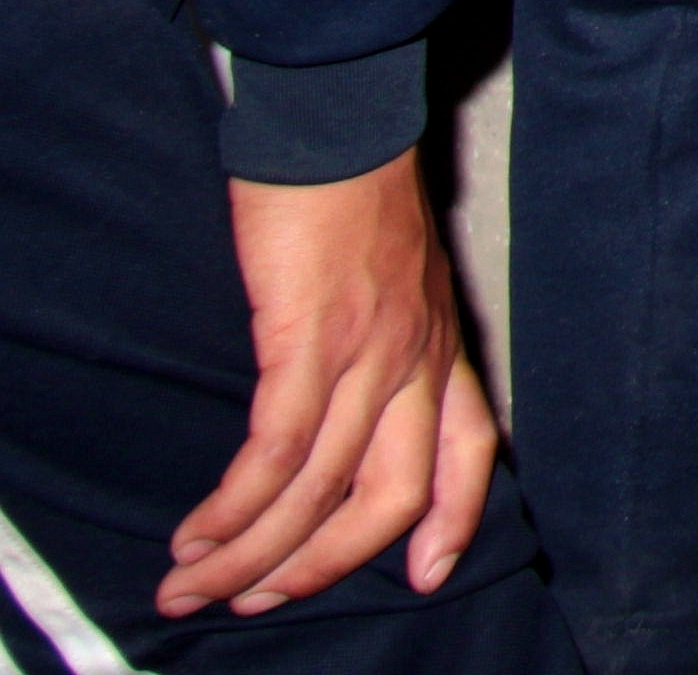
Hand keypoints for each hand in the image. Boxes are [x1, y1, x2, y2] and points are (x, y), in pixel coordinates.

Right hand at [166, 158, 495, 616]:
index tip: (427, 576)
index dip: (456, 522)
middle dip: (321, 566)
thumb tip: (352, 406)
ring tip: (196, 585)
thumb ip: (393, 344)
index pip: (471, 450)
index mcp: (443, 345)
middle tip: (258, 601)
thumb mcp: (403, 280)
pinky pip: (275, 451)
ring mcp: (368, 351)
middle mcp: (416, 359)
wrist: (338, 126)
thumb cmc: (357, 195)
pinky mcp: (308, 339)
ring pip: (319, 489)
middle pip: (390, 497)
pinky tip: (200, 531)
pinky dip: (235, 506)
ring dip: (252, 553)